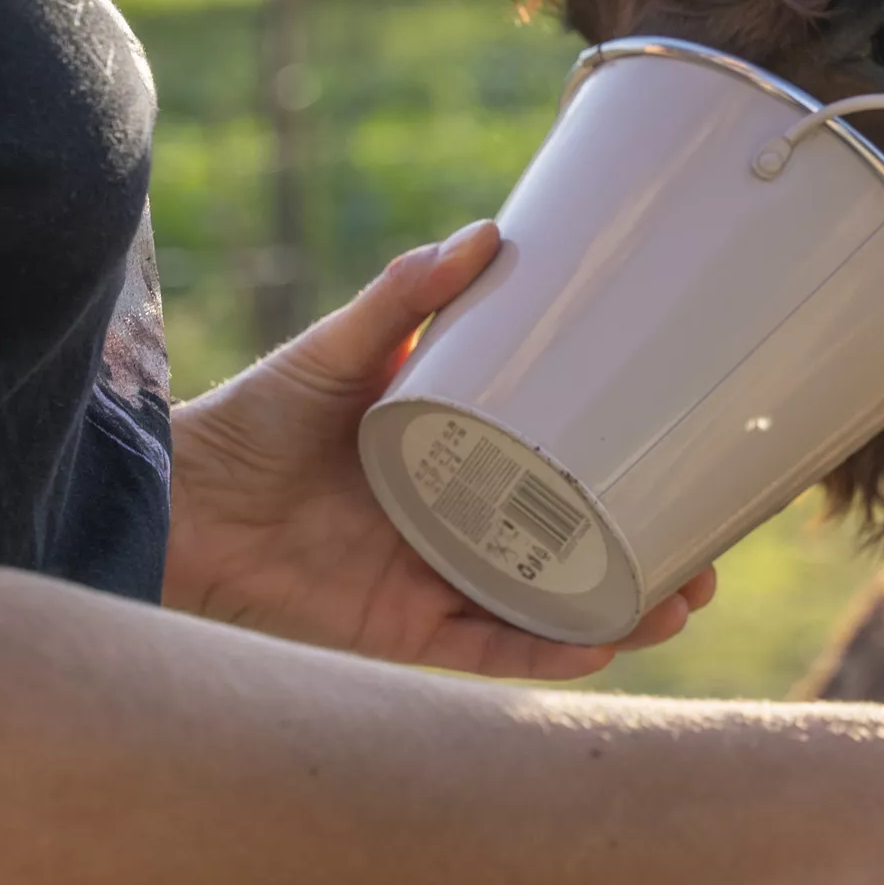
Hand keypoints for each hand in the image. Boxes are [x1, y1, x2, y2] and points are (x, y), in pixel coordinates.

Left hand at [165, 223, 715, 679]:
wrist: (175, 498)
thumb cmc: (253, 419)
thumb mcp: (339, 347)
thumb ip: (405, 295)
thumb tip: (487, 233)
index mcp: (461, 461)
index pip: (565, 478)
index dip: (632, 482)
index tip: (697, 472)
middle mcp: (461, 528)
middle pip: (577, 555)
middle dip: (649, 563)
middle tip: (708, 559)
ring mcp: (437, 582)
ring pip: (550, 610)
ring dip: (617, 613)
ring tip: (678, 602)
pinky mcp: (401, 629)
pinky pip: (488, 651)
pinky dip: (543, 651)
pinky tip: (599, 642)